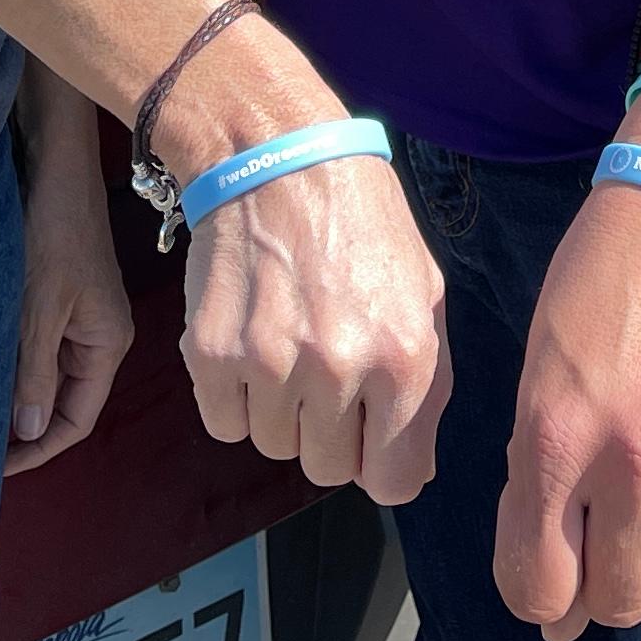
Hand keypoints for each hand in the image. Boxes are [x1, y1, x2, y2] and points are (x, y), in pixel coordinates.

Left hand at [8, 127, 136, 473]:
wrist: (57, 168)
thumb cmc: (56, 232)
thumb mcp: (41, 308)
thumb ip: (34, 371)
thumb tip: (27, 432)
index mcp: (107, 344)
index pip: (76, 420)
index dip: (37, 450)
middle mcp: (99, 338)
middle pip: (62, 403)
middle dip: (22, 429)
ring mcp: (81, 319)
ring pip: (47, 377)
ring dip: (14, 396)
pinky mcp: (61, 300)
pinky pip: (38, 349)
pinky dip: (12, 366)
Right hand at [178, 145, 447, 503]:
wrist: (276, 157)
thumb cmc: (359, 221)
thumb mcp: (424, 292)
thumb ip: (427, 386)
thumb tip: (409, 473)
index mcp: (405, 355)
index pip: (394, 482)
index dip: (381, 462)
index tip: (370, 433)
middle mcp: (339, 367)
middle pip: (328, 470)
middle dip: (330, 433)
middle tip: (325, 371)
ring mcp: (271, 364)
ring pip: (274, 447)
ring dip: (281, 411)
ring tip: (289, 342)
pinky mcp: (213, 355)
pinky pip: (226, 425)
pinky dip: (236, 397)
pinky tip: (252, 341)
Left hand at [494, 126, 640, 640]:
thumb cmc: (604, 278)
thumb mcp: (542, 369)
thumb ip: (539, 476)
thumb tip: (554, 590)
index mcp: (560, 433)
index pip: (541, 583)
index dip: (543, 603)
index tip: (553, 594)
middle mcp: (638, 451)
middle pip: (623, 597)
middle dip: (607, 594)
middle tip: (611, 558)